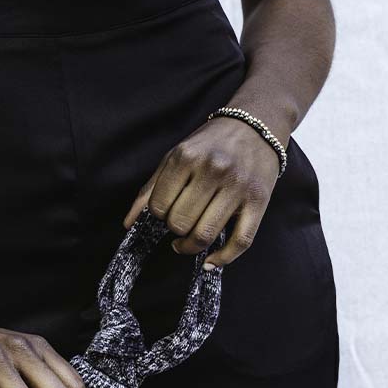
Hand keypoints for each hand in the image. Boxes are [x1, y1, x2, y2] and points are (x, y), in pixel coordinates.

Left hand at [122, 115, 281, 265]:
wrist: (256, 126)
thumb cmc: (210, 145)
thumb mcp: (175, 157)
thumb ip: (150, 189)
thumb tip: (129, 224)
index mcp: (187, 157)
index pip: (159, 206)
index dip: (158, 215)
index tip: (167, 210)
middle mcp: (213, 170)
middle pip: (180, 223)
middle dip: (176, 228)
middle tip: (182, 221)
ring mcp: (238, 187)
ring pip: (205, 235)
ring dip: (191, 246)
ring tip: (188, 241)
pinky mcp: (259, 201)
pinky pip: (240, 242)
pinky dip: (222, 258)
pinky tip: (210, 261)